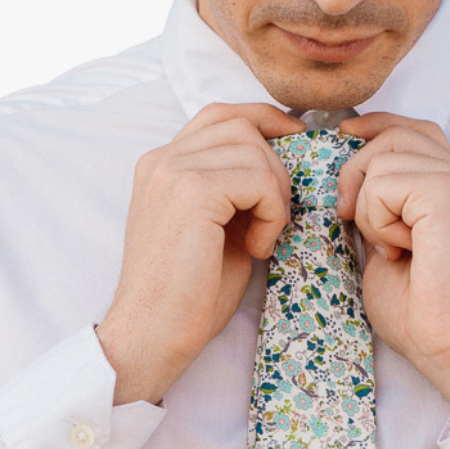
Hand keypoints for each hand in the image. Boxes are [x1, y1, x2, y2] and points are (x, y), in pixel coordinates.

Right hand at [96, 101, 299, 403]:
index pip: (221, 114)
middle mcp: (161, 158)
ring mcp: (172, 171)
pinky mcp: (192, 192)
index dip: (265, 120)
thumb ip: (237, 187)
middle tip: (272, 219)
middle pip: (242, 125)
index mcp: (162, 164)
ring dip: (275, 196)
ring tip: (259, 239)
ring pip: (255, 151)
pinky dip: (272, 214)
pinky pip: (260, 181)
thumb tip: (286, 159)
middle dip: (275, 167)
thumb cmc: (190, 294)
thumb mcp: (218, 226)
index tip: (296, 142)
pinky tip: (256, 248)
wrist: (152, 334)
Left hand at [336, 116, 449, 427]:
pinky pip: (384, 181)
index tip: (344, 139)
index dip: (374, 129)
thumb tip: (345, 183)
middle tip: (353, 222)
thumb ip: (375, 206)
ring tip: (390, 247)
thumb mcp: (386, 244)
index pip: (412, 130)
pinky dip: (376, 218)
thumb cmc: (423, 312)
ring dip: (369, 206)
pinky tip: (397, 250)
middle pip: (393, 134)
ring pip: (384, 156)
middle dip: (357, 172)